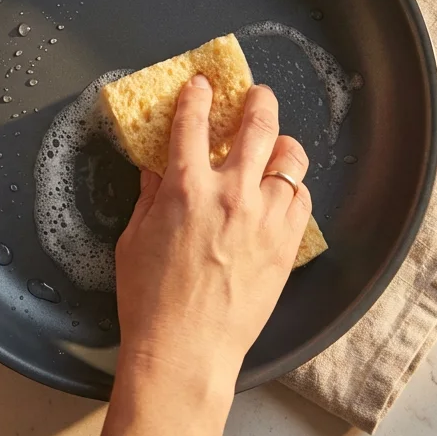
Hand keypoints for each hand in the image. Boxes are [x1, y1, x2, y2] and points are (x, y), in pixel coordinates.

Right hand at [85, 75, 311, 435]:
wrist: (185, 351)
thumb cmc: (150, 300)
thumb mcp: (134, 239)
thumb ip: (150, 195)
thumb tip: (156, 167)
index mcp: (185, 188)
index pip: (193, 121)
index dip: (197, 95)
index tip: (200, 84)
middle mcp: (231, 193)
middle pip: (257, 124)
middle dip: (257, 100)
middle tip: (254, 95)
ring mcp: (265, 218)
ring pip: (291, 157)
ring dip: (282, 145)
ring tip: (274, 146)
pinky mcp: (287, 244)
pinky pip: (302, 198)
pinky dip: (293, 188)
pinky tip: (280, 193)